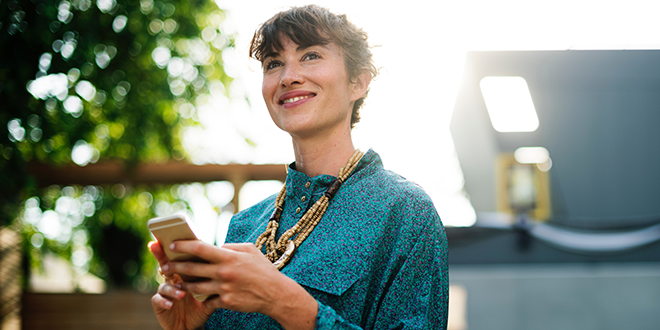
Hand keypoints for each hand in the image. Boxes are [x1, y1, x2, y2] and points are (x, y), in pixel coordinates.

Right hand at [149, 241, 215, 329]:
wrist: (193, 324)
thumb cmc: (203, 304)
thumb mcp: (211, 290)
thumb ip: (216, 276)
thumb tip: (230, 260)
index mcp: (185, 272)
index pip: (180, 256)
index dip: (175, 247)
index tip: (174, 238)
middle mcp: (173, 279)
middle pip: (165, 264)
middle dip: (162, 257)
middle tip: (163, 254)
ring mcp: (165, 291)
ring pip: (164, 285)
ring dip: (172, 288)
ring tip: (181, 293)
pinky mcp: (160, 304)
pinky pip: (158, 300)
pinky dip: (164, 301)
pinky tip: (170, 304)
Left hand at [168, 241, 317, 329]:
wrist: (275, 293)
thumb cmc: (263, 269)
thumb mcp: (250, 250)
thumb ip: (231, 247)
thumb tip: (217, 247)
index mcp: (228, 257)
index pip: (200, 248)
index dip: (183, 246)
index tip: (172, 245)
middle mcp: (223, 272)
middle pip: (191, 268)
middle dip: (175, 266)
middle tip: (165, 265)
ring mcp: (224, 288)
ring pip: (195, 287)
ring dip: (183, 284)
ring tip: (176, 282)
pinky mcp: (226, 302)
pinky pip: (208, 300)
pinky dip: (202, 298)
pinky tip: (197, 296)